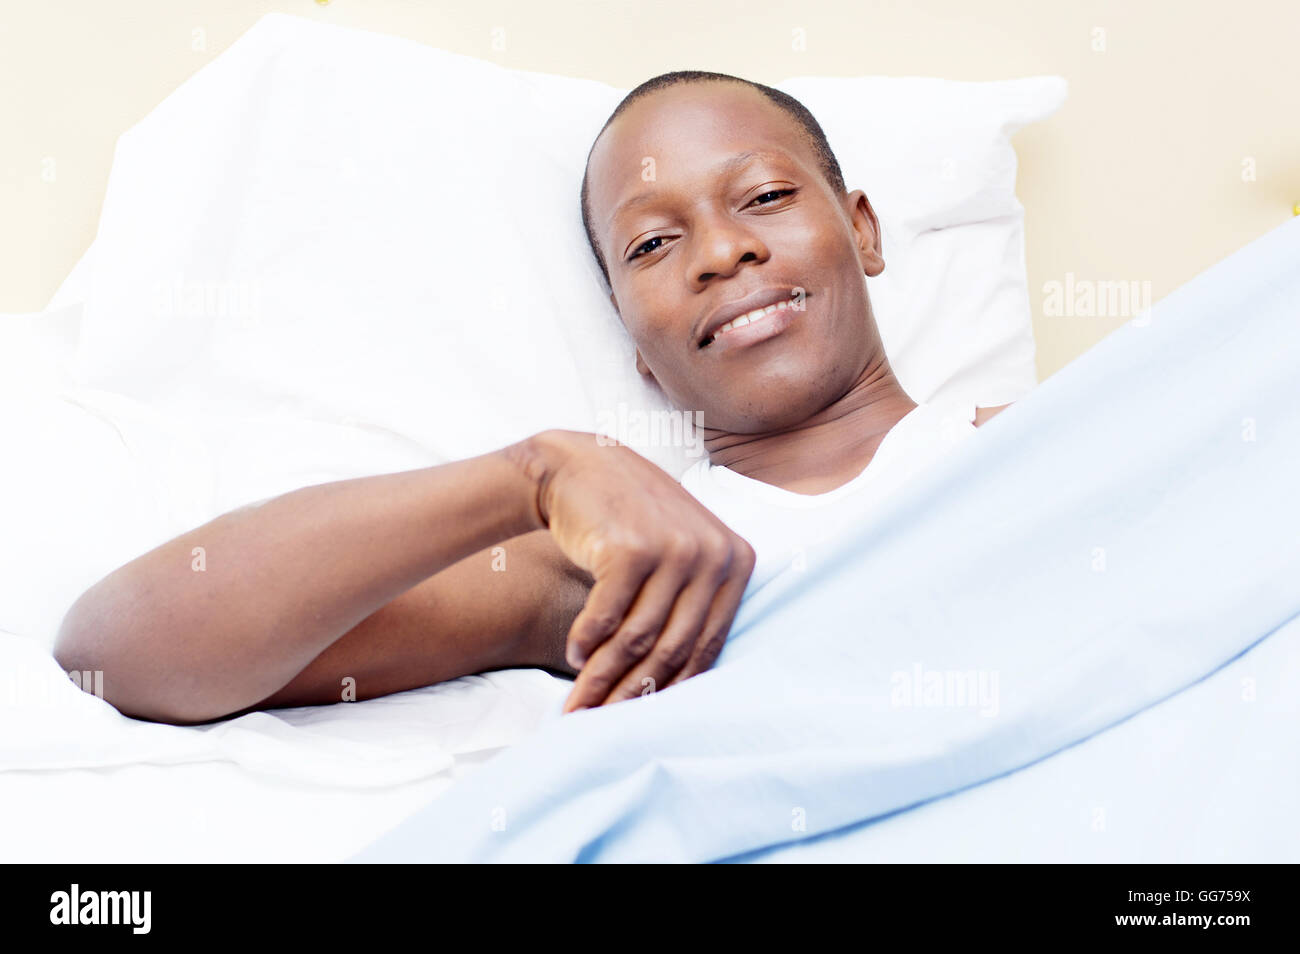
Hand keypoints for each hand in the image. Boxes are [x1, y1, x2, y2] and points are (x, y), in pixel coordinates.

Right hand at [510, 430, 754, 712]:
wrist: (577, 468)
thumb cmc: (628, 522)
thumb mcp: (681, 552)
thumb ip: (694, 605)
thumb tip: (680, 691)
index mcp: (738, 560)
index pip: (707, 646)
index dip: (669, 691)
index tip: (639, 720)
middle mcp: (714, 553)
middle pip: (672, 648)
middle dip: (632, 694)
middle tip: (601, 721)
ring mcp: (676, 548)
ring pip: (637, 639)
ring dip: (602, 677)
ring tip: (578, 703)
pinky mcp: (633, 549)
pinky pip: (606, 618)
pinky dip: (586, 643)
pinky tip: (573, 655)